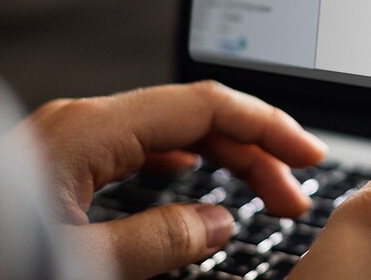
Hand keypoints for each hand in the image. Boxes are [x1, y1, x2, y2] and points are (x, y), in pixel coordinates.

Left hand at [17, 80, 326, 278]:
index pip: (206, 106)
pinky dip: (184, 165)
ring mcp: (73, 138)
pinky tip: (195, 185)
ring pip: (172, 131)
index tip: (308, 154)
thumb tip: (217, 222)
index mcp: (91, 129)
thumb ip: (157, 241)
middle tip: (293, 193)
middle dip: (254, 149)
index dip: (268, 126)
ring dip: (223, 159)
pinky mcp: (62, 161)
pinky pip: (142, 148)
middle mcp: (85, 122)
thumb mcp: (77, 263)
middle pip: (196, 115)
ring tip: (259, 193)